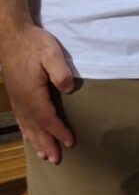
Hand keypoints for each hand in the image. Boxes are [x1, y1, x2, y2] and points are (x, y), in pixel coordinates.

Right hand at [2, 26, 74, 163]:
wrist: (12, 34)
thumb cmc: (34, 43)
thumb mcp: (51, 53)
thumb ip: (60, 72)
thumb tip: (68, 89)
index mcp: (31, 93)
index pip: (47, 118)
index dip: (58, 131)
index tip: (70, 142)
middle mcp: (22, 100)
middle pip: (35, 127)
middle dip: (46, 143)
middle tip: (56, 159)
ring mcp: (16, 98)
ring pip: (26, 125)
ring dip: (36, 141)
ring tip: (44, 155)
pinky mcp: (15, 93)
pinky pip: (20, 118)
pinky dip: (26, 130)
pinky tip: (29, 136)